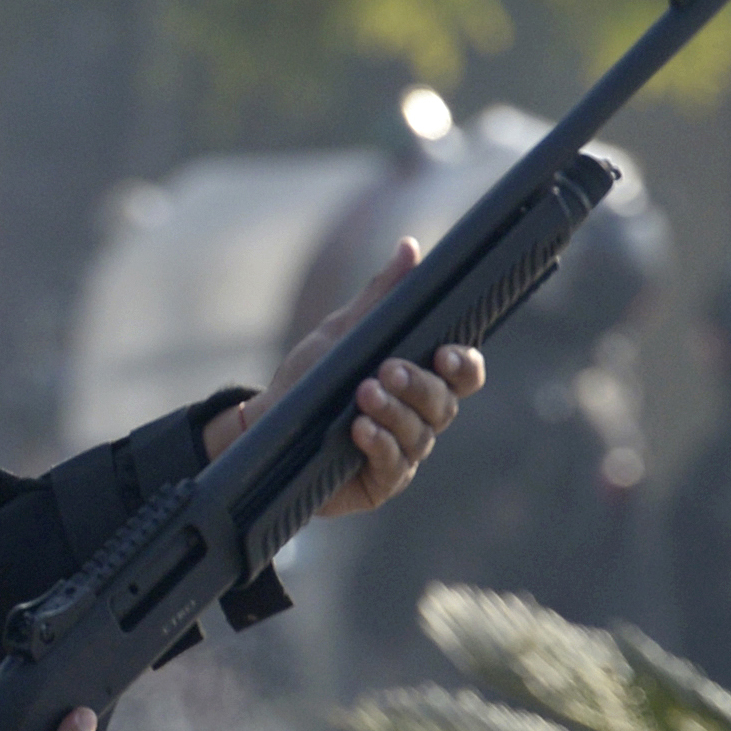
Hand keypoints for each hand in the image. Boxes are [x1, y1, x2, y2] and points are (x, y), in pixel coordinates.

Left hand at [202, 234, 485, 517]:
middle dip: (419, 386)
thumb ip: (381, 296)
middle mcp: (420, 418)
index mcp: (421, 379)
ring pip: (419, 435)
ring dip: (394, 412)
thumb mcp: (344, 331)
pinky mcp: (381, 482)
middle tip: (388, 369)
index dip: (464, 365)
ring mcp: (404, 452)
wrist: (266, 425)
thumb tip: (411, 248)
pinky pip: (393, 465)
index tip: (445, 353)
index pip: (462, 374)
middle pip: (444, 404)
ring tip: (364, 394)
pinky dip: (379, 444)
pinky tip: (360, 429)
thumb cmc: (312, 377)